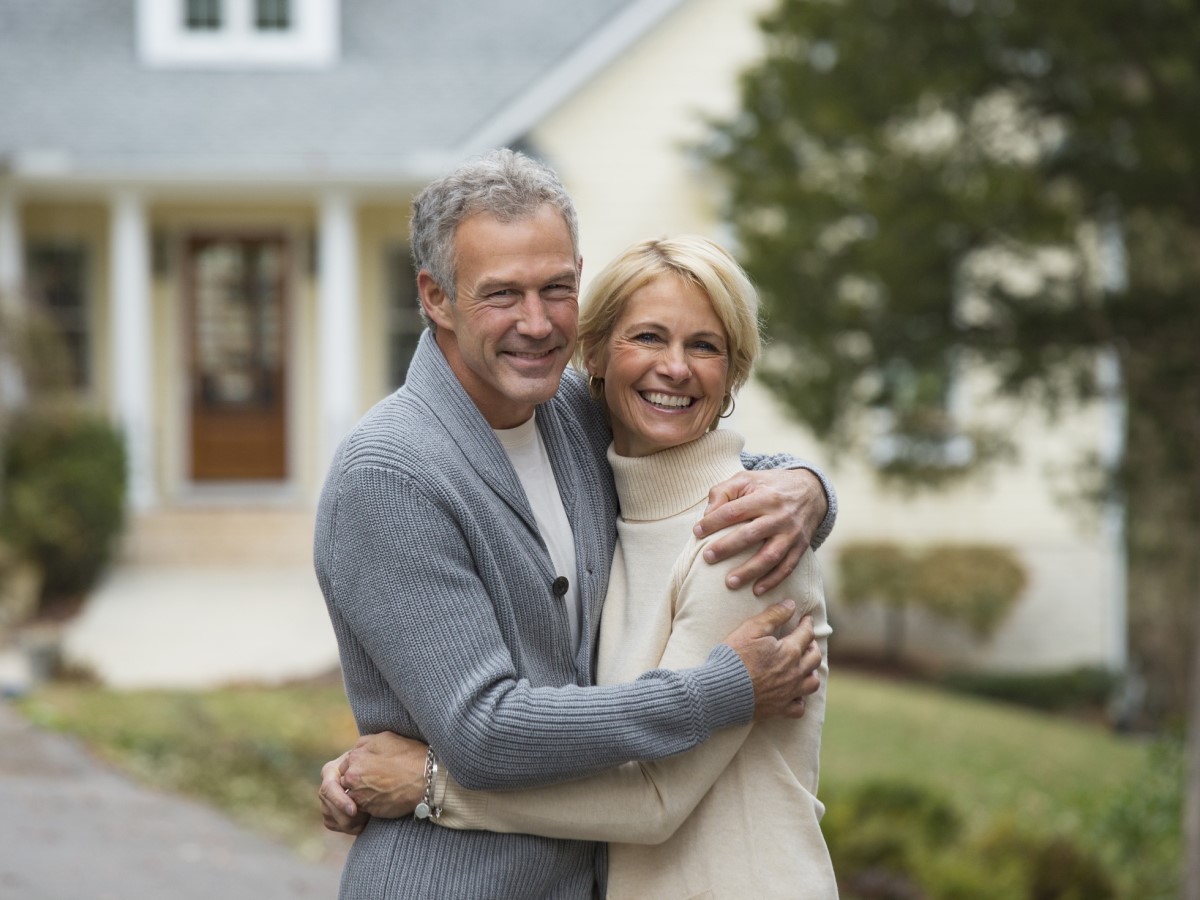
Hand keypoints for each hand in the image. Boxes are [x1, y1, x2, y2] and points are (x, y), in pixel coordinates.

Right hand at [319, 751, 368, 834]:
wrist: (376, 774)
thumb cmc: (375, 761)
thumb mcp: (370, 752)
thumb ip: (364, 753)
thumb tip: (359, 752)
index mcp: (330, 770)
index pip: (329, 788)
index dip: (340, 801)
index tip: (354, 810)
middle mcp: (325, 786)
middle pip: (328, 806)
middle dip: (345, 816)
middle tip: (365, 818)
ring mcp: (325, 800)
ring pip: (330, 818)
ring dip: (349, 822)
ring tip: (367, 818)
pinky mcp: (329, 813)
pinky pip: (332, 824)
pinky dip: (347, 827)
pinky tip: (362, 823)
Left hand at [340, 732, 429, 818]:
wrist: (425, 778)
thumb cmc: (407, 755)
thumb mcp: (384, 738)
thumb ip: (363, 743)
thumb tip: (354, 750)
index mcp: (354, 759)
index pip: (344, 766)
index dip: (356, 767)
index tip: (368, 769)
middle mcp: (353, 778)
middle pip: (346, 782)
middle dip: (356, 782)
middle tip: (375, 779)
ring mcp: (361, 796)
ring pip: (353, 797)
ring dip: (362, 794)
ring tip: (381, 789)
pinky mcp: (370, 810)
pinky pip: (364, 809)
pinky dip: (371, 805)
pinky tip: (385, 797)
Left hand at [694, 469, 827, 594]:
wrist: (811, 490)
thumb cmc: (769, 486)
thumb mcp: (746, 479)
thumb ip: (723, 492)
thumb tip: (707, 515)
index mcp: (765, 497)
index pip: (734, 510)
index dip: (713, 522)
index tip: (696, 532)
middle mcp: (780, 515)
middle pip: (750, 534)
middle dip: (727, 548)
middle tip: (707, 558)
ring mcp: (792, 533)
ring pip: (770, 556)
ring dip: (749, 571)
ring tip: (729, 583)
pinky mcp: (801, 546)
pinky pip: (787, 567)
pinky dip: (773, 580)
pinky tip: (757, 590)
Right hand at [722, 603, 821, 719]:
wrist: (721, 691)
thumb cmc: (734, 657)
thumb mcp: (750, 629)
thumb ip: (773, 616)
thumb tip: (791, 605)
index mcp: (789, 652)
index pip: (806, 634)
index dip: (807, 624)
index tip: (806, 619)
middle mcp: (794, 673)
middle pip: (814, 657)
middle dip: (812, 646)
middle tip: (806, 641)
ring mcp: (789, 692)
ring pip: (812, 683)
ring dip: (811, 672)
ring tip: (804, 666)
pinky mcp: (780, 708)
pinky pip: (799, 707)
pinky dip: (800, 699)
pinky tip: (794, 693)